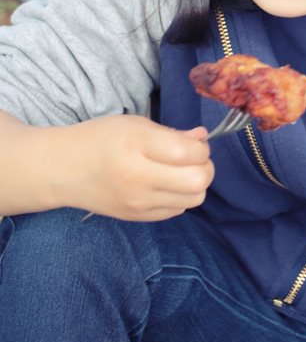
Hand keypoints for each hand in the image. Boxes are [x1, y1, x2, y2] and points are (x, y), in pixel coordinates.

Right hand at [52, 114, 214, 220]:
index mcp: (137, 145)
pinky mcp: (137, 217)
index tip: (194, 142)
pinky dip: (181, 198)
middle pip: (197, 180)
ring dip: (196, 184)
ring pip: (193, 199)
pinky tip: (167, 185)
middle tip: (194, 159)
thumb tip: (202, 138)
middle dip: (205, 167)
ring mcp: (138, 201)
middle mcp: (138, 176)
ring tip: (182, 172)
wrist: (64, 169)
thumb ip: (171, 133)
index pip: (188, 152)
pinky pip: (177, 211)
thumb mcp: (135, 124)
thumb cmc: (100, 139)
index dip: (201, 147)